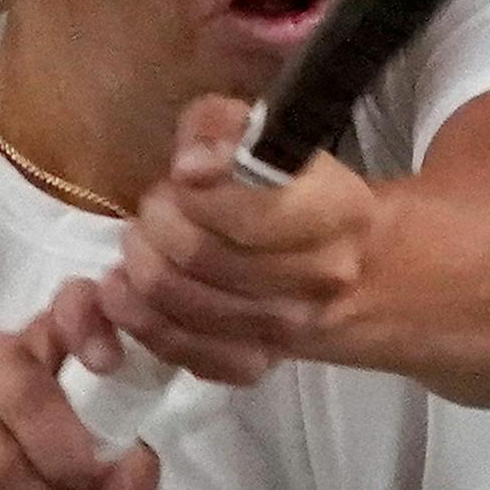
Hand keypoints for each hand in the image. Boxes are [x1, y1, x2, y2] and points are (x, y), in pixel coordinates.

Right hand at [0, 281, 161, 489]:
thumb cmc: (44, 487)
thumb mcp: (103, 484)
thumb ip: (132, 476)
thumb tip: (134, 469)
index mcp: (43, 346)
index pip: (66, 303)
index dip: (87, 321)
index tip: (110, 364)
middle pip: (25, 391)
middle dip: (68, 458)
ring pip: (2, 461)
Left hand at [100, 96, 379, 385]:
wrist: (362, 266)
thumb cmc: (304, 190)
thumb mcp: (270, 135)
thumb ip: (221, 126)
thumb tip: (189, 166)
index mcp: (338, 210)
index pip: (247, 213)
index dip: (191, 195)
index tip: (175, 178)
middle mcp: (321, 277)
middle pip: (203, 259)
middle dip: (156, 226)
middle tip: (151, 209)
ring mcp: (291, 328)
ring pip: (184, 308)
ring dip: (140, 270)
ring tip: (138, 243)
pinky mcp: (261, 363)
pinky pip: (185, 353)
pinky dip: (142, 324)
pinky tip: (126, 296)